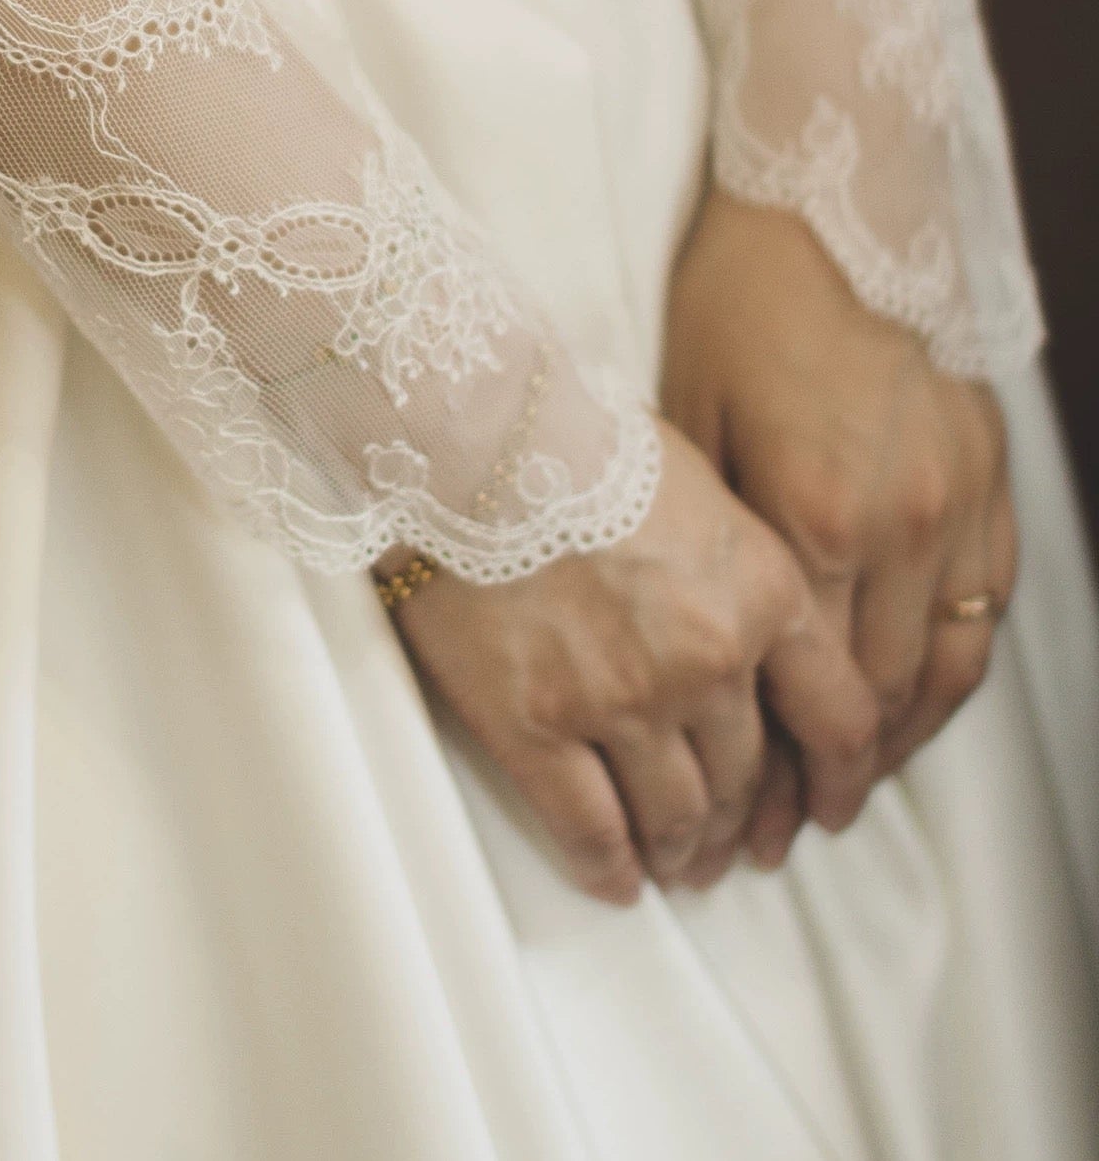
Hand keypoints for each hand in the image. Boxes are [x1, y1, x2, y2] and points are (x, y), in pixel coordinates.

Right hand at [381, 420, 877, 902]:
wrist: (468, 429)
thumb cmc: (575, 434)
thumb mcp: (700, 484)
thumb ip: (739, 568)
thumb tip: (746, 628)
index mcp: (762, 592)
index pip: (837, 718)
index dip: (836, 778)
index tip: (823, 805)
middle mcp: (708, 660)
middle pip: (746, 778)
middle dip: (739, 821)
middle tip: (725, 844)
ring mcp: (621, 701)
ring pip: (675, 814)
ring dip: (680, 850)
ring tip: (673, 863)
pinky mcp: (536, 724)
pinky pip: (587, 826)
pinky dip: (608, 867)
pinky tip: (615, 878)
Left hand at [661, 187, 1016, 866]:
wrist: (831, 211)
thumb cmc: (735, 306)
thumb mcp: (686, 421)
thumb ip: (702, 537)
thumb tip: (685, 642)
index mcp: (814, 517)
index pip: (804, 688)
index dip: (781, 767)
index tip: (751, 819)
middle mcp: (903, 525)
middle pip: (877, 696)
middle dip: (837, 777)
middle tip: (796, 829)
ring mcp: (959, 503)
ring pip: (947, 666)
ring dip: (903, 740)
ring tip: (856, 789)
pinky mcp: (991, 477)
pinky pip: (988, 607)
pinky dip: (953, 668)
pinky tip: (915, 700)